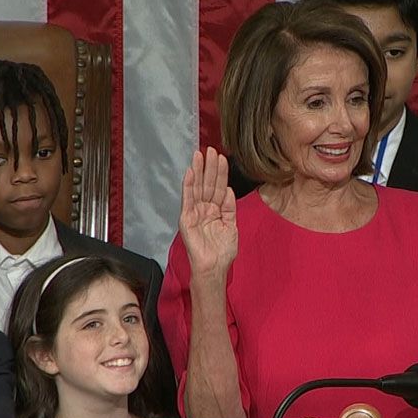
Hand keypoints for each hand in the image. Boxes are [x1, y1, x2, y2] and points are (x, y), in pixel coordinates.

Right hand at [180, 147, 236, 276]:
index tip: (222, 157)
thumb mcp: (231, 225)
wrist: (214, 268)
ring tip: (200, 154)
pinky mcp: (186, 219)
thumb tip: (227, 189)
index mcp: (215, 210)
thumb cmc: (222, 251)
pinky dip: (189, 186)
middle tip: (210, 149)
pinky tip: (190, 173)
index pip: (217, 187)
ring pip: (198, 188)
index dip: (220, 173)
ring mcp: (194, 213)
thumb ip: (229, 208)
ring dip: (198, 171)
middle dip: (209, 167)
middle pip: (207, 184)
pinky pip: (188, 200)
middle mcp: (204, 209)